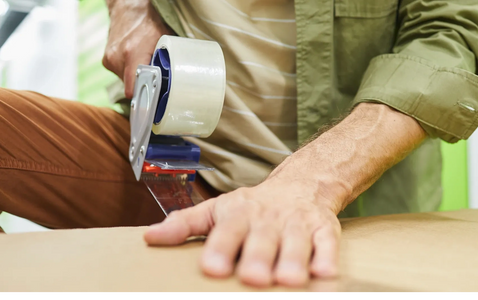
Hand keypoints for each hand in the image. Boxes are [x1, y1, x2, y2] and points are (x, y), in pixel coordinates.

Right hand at [103, 0, 172, 98]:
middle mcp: (118, 58)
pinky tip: (135, 60)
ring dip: (135, 77)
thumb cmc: (148, 23)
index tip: (151, 106)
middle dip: (143, 85)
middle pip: (131, 87)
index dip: (144, 99)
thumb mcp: (163, 41)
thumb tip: (174, 81)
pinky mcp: (106, 60)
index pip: (133, 90)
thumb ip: (165, 62)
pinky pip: (120, 74)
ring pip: (126, 81)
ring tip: (143, 64)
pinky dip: (129, 71)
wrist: (128, 9)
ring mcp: (110, 60)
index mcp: (132, 55)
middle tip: (153, 78)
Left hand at [144, 103, 426, 287]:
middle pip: (263, 239)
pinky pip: (327, 243)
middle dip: (259, 257)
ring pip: (296, 242)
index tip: (212, 268)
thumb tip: (149, 238)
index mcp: (239, 213)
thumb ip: (186, 224)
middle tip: (252, 278)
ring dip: (293, 260)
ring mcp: (297, 223)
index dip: (221, 248)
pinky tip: (324, 273)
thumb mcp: (217, 209)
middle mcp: (268, 219)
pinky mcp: (324, 229)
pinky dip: (327, 257)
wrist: (301, 184)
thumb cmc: (253, 206)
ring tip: (288, 281)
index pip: (227, 230)